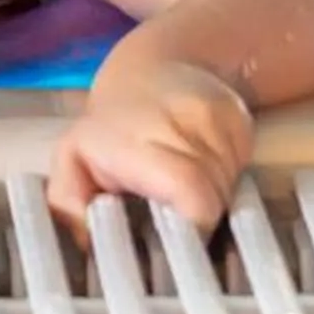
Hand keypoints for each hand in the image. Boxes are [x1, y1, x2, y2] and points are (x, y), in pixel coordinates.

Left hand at [50, 55, 253, 231]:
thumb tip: (90, 243)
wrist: (149, 71)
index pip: (188, 189)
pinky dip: (229, 175)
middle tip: (178, 215)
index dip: (193, 225)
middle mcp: (181, 120)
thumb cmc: (107, 131)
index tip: (180, 242)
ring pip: (232, 181)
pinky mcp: (238, 112)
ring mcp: (215, 113)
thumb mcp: (71, 165)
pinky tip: (205, 166)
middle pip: (215, 193)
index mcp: (134, 141)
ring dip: (216, 196)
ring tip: (187, 189)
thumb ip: (69, 207)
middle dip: (202, 217)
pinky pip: (244, 163)